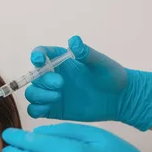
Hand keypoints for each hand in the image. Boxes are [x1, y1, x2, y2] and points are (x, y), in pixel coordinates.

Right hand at [26, 35, 151, 130]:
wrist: (119, 99)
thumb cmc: (111, 76)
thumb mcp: (101, 62)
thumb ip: (86, 53)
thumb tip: (74, 41)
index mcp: (61, 61)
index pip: (41, 54)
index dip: (36, 56)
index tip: (40, 61)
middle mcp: (53, 76)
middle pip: (34, 77)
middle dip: (43, 80)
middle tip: (61, 84)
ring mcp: (51, 94)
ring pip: (31, 94)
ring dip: (39, 95)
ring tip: (58, 97)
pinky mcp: (53, 110)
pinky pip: (34, 111)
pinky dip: (36, 110)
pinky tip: (49, 108)